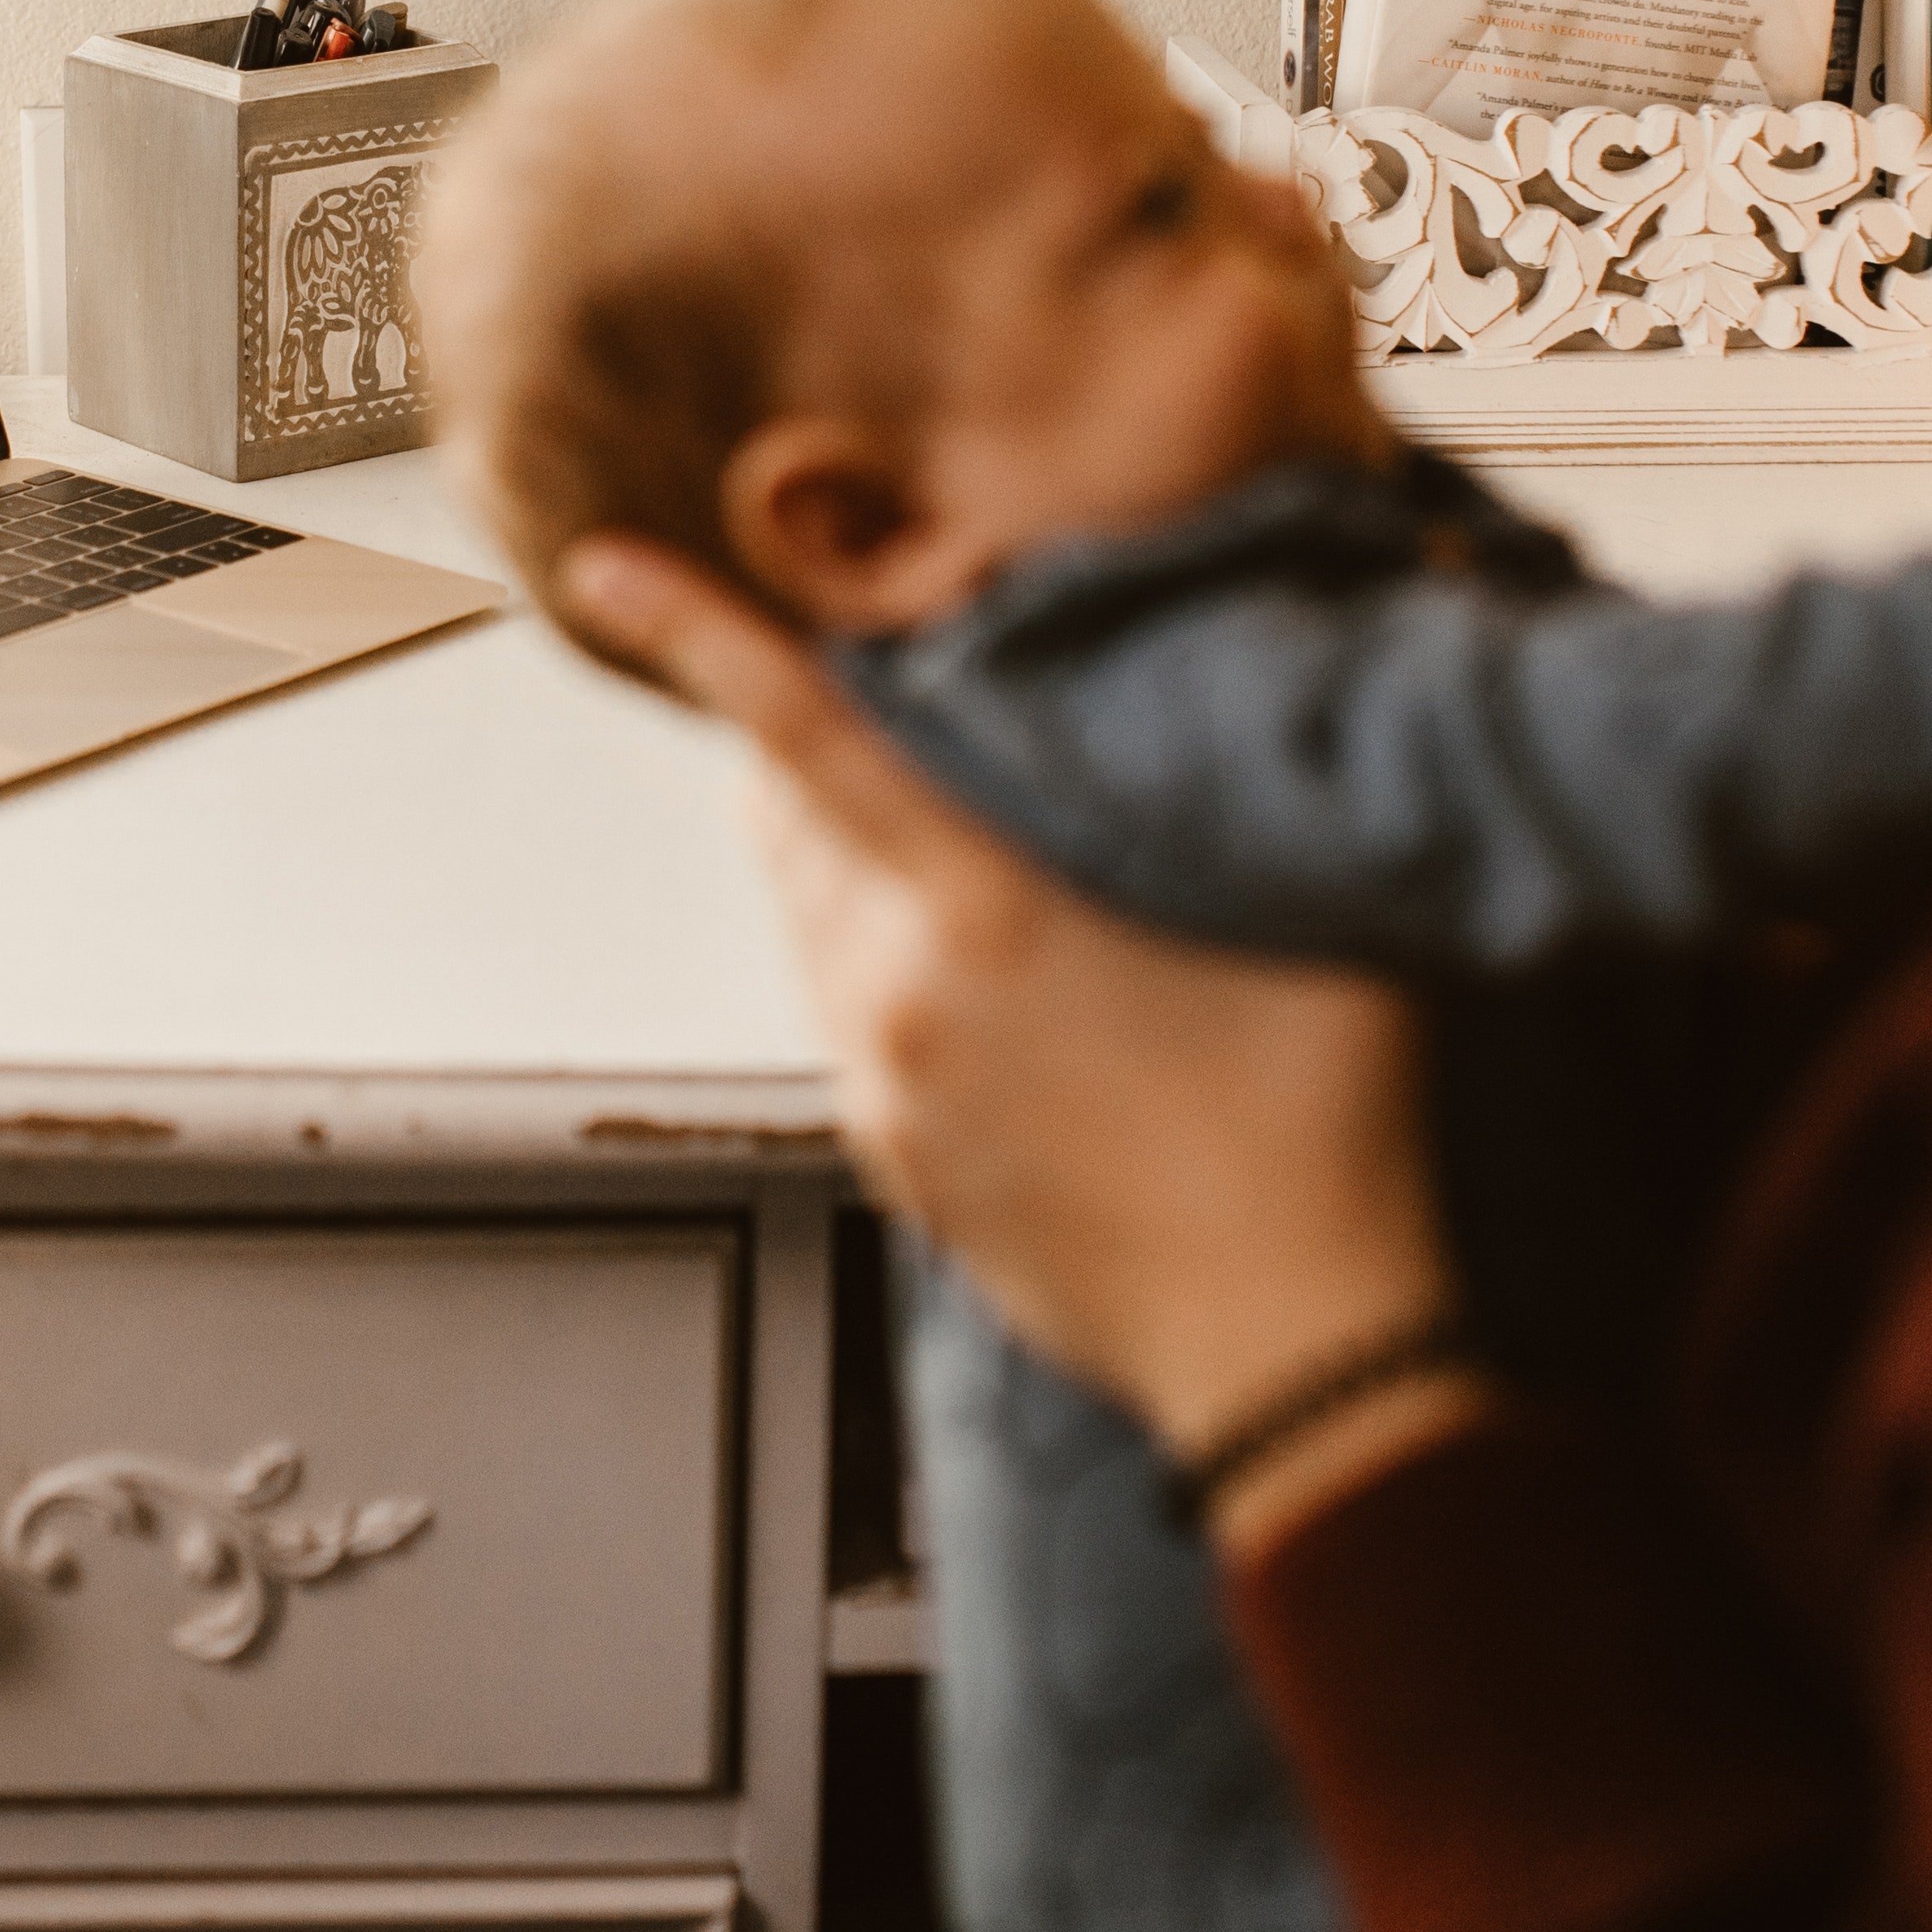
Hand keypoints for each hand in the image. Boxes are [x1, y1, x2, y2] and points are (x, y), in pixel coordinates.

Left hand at [563, 536, 1474, 1528]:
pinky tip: (989, 983)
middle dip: (805, 751)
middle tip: (882, 698)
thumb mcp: (1315, 914)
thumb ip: (1244, 779)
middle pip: (789, 821)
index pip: (808, 735)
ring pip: (812, 924)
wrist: (1295, 1358)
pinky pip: (851, 1024)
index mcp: (986, 908)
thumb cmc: (1326, 1124)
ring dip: (847, 862)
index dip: (701, 638)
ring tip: (955, 842)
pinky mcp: (895, 1167)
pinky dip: (884, 967)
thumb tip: (1271, 654)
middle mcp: (901, 991)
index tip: (605, 574)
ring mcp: (886, 1089)